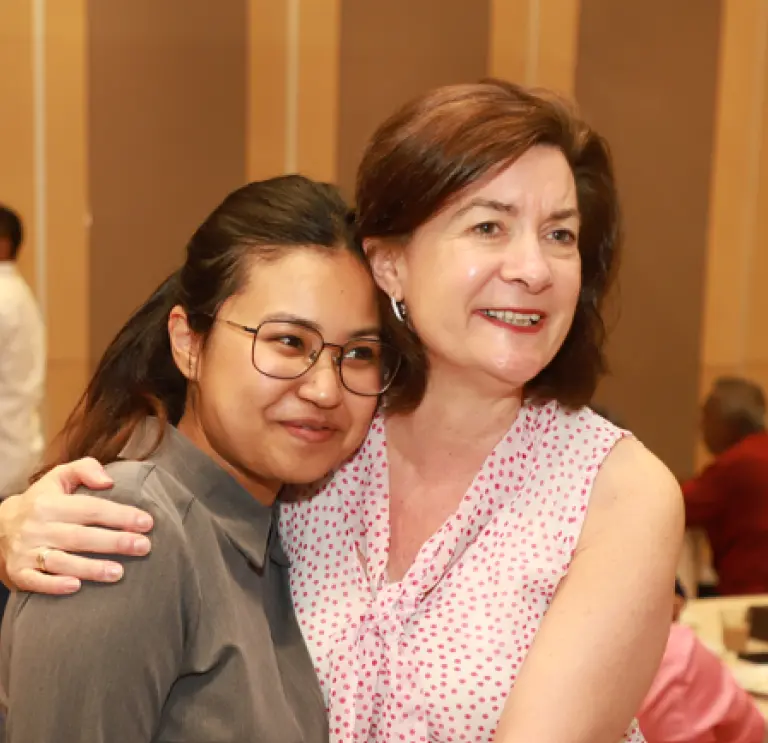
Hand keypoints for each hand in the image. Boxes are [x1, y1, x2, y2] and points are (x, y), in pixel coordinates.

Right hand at [0, 458, 153, 594]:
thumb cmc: (42, 501)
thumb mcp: (58, 477)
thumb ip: (85, 469)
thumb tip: (109, 481)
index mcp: (51, 503)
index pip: (91, 509)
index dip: (120, 516)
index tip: (147, 523)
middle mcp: (38, 527)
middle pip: (81, 536)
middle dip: (114, 542)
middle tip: (144, 547)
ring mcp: (27, 551)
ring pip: (61, 561)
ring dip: (90, 568)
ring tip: (119, 573)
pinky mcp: (18, 572)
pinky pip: (36, 581)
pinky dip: (54, 585)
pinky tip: (77, 587)